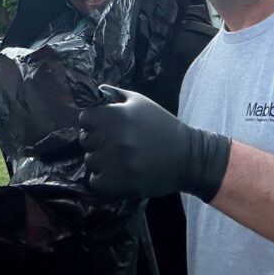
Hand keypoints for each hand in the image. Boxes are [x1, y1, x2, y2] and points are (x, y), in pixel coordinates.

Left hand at [79, 85, 230, 201]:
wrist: (188, 157)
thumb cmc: (161, 125)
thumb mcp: (139, 101)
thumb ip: (114, 95)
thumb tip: (93, 91)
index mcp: (118, 115)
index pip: (85, 118)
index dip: (92, 122)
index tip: (103, 127)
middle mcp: (116, 138)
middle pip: (85, 140)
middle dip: (96, 141)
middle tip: (113, 144)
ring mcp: (120, 162)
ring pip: (90, 162)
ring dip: (100, 162)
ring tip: (118, 160)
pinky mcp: (125, 183)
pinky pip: (97, 183)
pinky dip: (103, 181)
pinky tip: (115, 175)